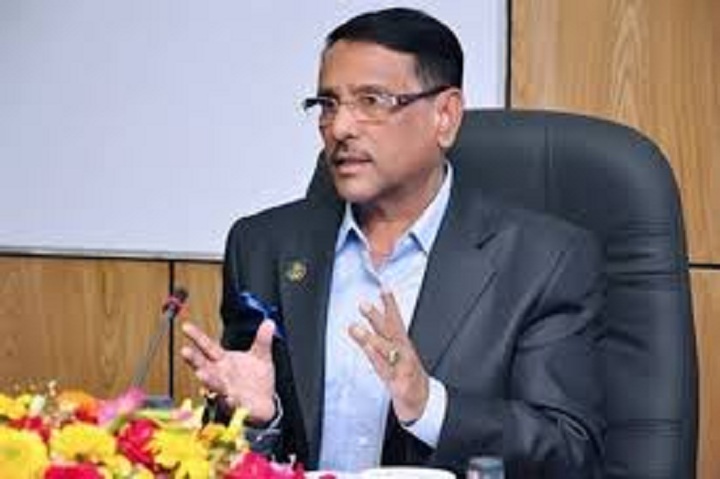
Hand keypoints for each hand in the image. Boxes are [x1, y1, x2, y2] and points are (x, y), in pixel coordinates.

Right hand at [181, 320, 275, 423]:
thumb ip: (262, 340)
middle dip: (194, 359)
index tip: (185, 326)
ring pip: (214, 385)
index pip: (208, 347)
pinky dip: (228, 401)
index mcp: (224, 361)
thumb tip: (270, 322)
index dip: (197, 337)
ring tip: (201, 374)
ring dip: (208, 380)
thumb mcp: (261, 357)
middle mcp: (220, 375)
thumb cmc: (256, 379)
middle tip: (184, 351)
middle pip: (204, 365)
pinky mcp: (235, 406)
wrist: (264, 403)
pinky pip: (230, 403)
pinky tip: (229, 398)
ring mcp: (225, 390)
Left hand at [349, 289, 428, 423]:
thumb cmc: (407, 375)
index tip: (384, 287)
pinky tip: (368, 350)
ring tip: (356, 328)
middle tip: (363, 304)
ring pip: (387, 350)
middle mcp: (404, 353)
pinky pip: (387, 371)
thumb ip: (379, 340)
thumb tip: (359, 327)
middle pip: (390, 332)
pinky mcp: (401, 384)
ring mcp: (403, 367)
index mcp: (402, 345)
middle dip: (376, 317)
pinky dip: (378, 360)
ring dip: (370, 337)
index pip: (396, 321)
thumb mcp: (394, 356)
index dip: (390, 304)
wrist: (423, 402)